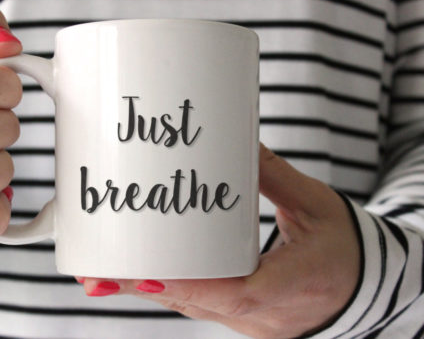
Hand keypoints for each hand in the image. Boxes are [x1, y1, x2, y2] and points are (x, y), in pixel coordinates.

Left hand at [77, 143, 360, 338]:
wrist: (365, 284)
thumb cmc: (345, 246)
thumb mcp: (316, 205)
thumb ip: (275, 175)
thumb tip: (238, 142)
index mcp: (296, 285)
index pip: (237, 294)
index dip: (189, 286)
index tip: (146, 275)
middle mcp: (268, 315)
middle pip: (198, 305)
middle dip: (146, 288)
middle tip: (98, 273)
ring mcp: (255, 323)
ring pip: (193, 309)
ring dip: (149, 293)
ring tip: (103, 275)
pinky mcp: (245, 318)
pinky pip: (200, 307)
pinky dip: (168, 293)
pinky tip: (138, 280)